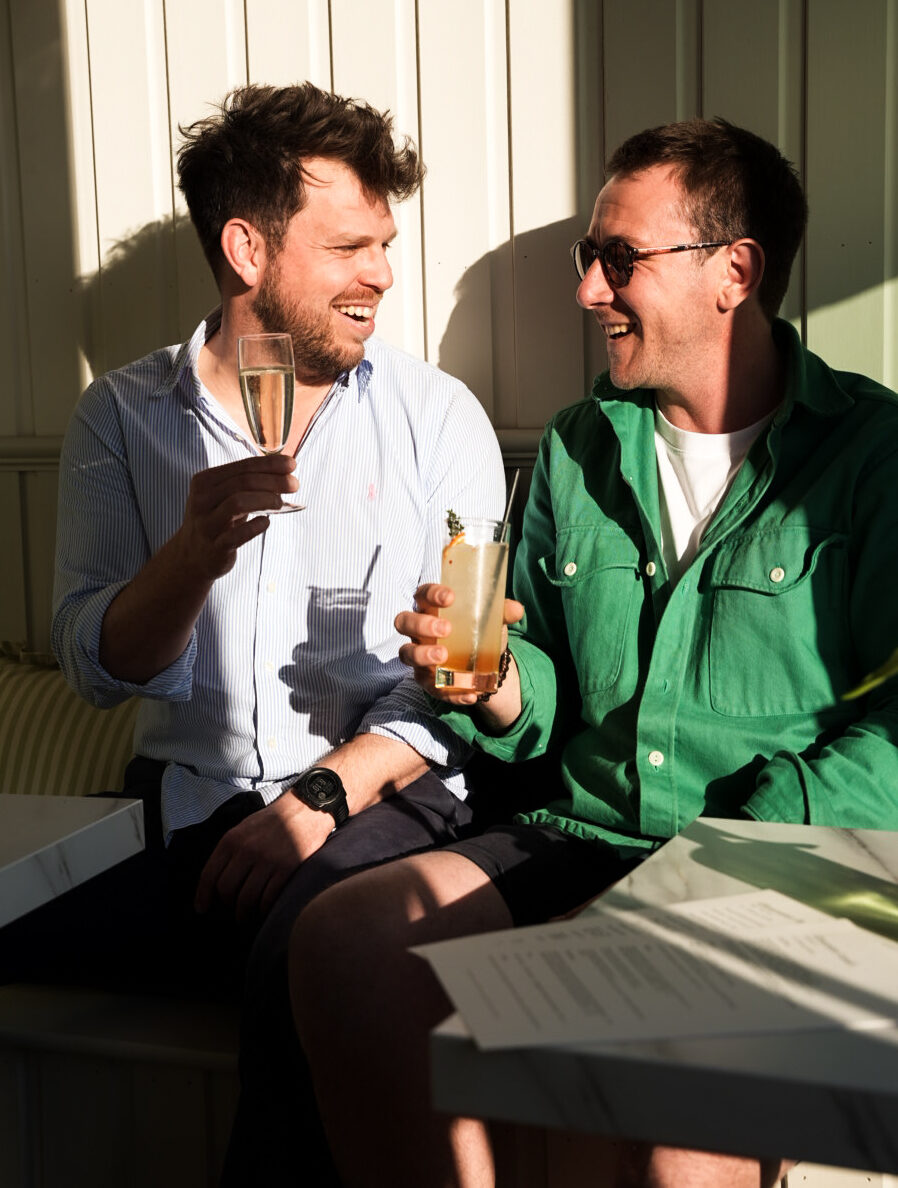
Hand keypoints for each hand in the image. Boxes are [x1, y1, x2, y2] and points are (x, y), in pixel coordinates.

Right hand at [175, 454, 299, 581]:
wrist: (192, 556)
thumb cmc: (217, 520)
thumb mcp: (224, 496)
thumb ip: (248, 482)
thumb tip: (285, 470)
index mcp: (204, 481)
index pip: (242, 467)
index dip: (270, 464)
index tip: (292, 465)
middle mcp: (201, 500)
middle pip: (243, 482)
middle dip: (273, 481)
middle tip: (294, 484)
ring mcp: (206, 524)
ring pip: (237, 502)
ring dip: (265, 500)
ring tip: (280, 504)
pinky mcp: (215, 547)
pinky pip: (238, 534)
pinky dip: (256, 526)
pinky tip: (265, 522)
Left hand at [194, 792, 332, 921]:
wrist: (306, 808)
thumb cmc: (273, 821)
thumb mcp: (244, 829)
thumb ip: (229, 851)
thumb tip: (215, 882)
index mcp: (232, 840)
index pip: (209, 875)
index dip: (203, 896)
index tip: (202, 909)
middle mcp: (247, 851)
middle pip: (226, 890)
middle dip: (226, 906)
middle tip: (230, 912)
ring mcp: (267, 860)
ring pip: (246, 899)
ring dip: (244, 914)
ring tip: (246, 918)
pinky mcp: (287, 869)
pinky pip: (268, 899)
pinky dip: (263, 910)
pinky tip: (263, 910)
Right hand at [395, 583, 523, 705]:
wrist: (483, 663)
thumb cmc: (478, 630)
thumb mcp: (491, 620)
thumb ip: (502, 612)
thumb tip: (517, 610)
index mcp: (432, 608)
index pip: (422, 595)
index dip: (431, 593)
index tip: (450, 597)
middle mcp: (419, 630)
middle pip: (404, 621)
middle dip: (422, 624)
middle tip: (446, 629)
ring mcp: (419, 656)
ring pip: (406, 654)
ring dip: (423, 655)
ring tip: (444, 657)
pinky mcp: (427, 680)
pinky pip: (432, 687)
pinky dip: (451, 693)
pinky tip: (470, 693)